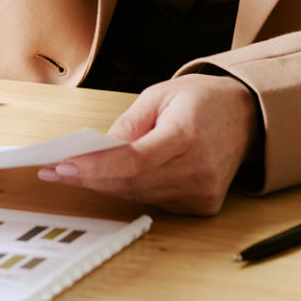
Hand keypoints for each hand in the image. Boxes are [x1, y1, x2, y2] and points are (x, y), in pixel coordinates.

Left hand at [37, 74, 259, 214]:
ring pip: (139, 196)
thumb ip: (128, 124)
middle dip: (88, 177)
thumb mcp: (161, 96)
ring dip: (103, 185)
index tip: (62, 166)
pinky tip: (109, 178)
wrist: (247, 116)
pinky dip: (130, 190)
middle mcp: (198, 169)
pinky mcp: (203, 205)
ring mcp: (202, 192)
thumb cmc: (204, 101)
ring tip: (73, 172)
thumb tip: (97, 149)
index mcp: (187, 136)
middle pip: (131, 183)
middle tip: (54, 170)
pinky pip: (155, 201)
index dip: (94, 167)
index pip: (133, 161)